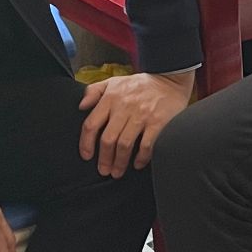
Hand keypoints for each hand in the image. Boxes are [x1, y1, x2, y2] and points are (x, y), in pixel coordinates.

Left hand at [79, 69, 193, 177]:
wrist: (170, 78)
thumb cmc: (140, 84)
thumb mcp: (114, 81)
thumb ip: (94, 91)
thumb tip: (81, 106)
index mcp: (111, 98)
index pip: (91, 124)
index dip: (86, 143)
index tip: (86, 155)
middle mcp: (124, 107)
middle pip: (108, 139)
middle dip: (104, 158)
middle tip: (104, 170)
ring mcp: (142, 115)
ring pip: (125, 145)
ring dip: (120, 162)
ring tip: (117, 172)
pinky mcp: (158, 122)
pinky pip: (146, 145)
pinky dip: (141, 157)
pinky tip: (138, 164)